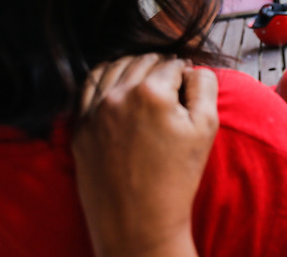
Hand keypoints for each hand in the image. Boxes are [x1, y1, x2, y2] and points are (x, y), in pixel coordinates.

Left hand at [72, 55, 218, 256]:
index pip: (172, 64)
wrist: (139, 225)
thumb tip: (192, 68)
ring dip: (132, 68)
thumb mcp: (206, 128)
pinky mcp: (80, 129)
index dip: (184, 74)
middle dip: (159, 68)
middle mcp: (118, 96)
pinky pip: (88, 90)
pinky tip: (117, 88)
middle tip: (170, 85)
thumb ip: (204, 85)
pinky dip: (104, 81)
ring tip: (146, 82)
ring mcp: (94, 113)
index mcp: (151, 92)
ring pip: (114, 68)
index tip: (187, 87)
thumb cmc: (176, 179)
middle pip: (143, 61)